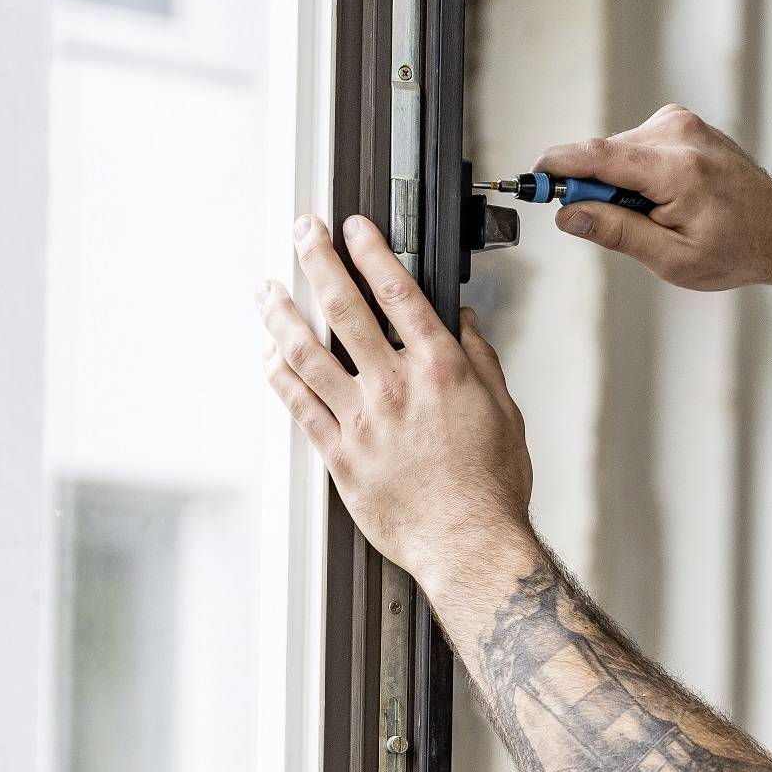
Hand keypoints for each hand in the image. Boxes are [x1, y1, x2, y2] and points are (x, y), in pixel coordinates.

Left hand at [257, 214, 533, 585]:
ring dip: (281, 314)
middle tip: (301, 233)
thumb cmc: (489, 488)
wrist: (469, 544)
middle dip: (317, 261)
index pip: (397, 291)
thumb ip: (482, 361)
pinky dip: (279, 376)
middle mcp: (395, 386)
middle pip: (343, 308)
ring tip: (266, 290)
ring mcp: (362, 420)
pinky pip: (298, 406)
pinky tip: (269, 356)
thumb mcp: (504, 413)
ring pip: (307, 353)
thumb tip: (465, 324)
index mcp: (439, 369)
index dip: (370, 250)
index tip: (353, 227)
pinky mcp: (340, 455)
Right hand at [533, 105, 771, 303]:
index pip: (597, 156)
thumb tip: (568, 216)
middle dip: (596, 191)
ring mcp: (682, 122)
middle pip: (604, 155)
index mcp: (678, 169)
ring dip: (622, 185)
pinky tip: (667, 198)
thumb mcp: (672, 259)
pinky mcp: (682, 121)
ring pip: (618, 152)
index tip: (532, 179)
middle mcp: (679, 134)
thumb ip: (617, 232)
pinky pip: (636, 146)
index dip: (557, 168)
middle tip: (624, 227)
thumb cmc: (735, 250)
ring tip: (661, 215)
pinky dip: (638, 174)